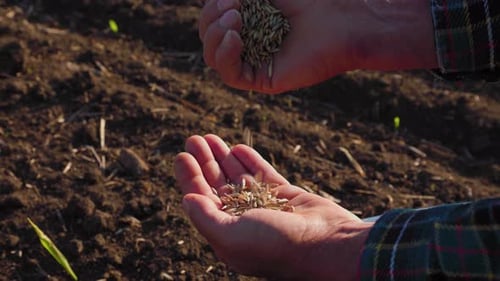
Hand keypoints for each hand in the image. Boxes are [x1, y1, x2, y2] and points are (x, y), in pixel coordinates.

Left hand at [174, 134, 373, 279]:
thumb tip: (186, 200)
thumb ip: (206, 217)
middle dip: (205, 162)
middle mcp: (244, 220)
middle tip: (194, 139)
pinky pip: (263, 174)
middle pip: (218, 185)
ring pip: (239, 177)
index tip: (182, 156)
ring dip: (223, 157)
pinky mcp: (285, 195)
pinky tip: (238, 147)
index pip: (202, 200)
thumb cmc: (276, 245)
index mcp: (227, 234)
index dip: (189, 178)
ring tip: (210, 137)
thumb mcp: (231, 236)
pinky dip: (250, 160)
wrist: (327, 244)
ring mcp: (265, 206)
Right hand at [199, 0, 436, 93]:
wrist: (343, 21)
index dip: (210, 9)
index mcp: (248, 21)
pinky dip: (226, 55)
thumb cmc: (312, 1)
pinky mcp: (262, 80)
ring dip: (215, 36)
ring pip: (213, 58)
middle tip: (232, 4)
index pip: (212, 20)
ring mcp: (254, 62)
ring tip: (235, 18)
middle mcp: (248, 43)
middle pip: (208, 39)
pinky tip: (236, 38)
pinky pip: (230, 75)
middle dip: (210, 19)